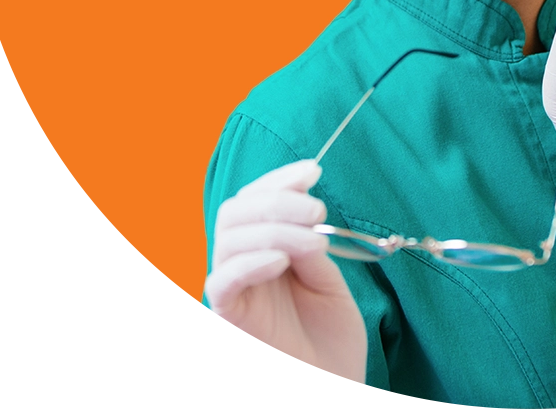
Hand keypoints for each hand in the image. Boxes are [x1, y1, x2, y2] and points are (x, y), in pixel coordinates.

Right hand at [204, 160, 367, 382]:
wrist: (333, 384)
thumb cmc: (331, 338)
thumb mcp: (328, 280)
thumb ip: (311, 247)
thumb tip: (305, 212)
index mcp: (266, 249)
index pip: (255, 199)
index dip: (280, 180)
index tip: (313, 171)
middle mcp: (244, 264)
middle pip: (235, 211)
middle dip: (277, 199)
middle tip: (318, 211)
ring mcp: (234, 290)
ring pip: (229, 237)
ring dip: (274, 227)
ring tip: (315, 240)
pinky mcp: (229, 317)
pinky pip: (222, 281)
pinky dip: (250, 261)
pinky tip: (282, 260)